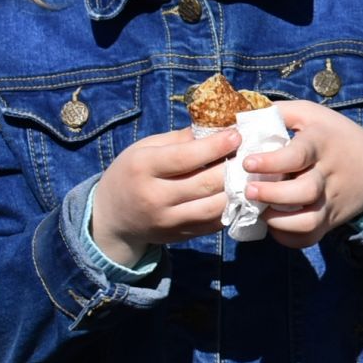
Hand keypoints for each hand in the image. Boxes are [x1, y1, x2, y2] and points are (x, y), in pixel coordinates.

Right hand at [90, 125, 239, 265]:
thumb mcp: (145, 148)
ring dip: (238, 189)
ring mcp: (168, 220)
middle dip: (233, 167)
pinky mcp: (180, 236)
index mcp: (142, 167)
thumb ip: (179, 140)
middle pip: (205, 183)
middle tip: (250, 153)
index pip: (184, 157)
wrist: (113, 217)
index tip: (236, 135)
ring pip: (215, 207)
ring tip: (248, 174)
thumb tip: (216, 127)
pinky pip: (214, 223)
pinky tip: (238, 193)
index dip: (215, 146)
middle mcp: (154, 196)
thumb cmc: (132, 173)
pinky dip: (231, 207)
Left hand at [240, 100, 362, 250]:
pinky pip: (310, 237)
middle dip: (272, 194)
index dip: (271, 162)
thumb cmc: (335, 136)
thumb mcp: (312, 114)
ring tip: (260, 212)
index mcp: (322, 144)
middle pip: (305, 191)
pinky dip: (289, 237)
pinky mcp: (331, 220)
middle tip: (248, 191)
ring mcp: (331, 201)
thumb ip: (280, 112)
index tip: (247, 163)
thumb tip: (242, 119)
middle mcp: (329, 175)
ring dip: (279, 222)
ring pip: (309, 221)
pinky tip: (274, 225)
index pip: (298, 155)